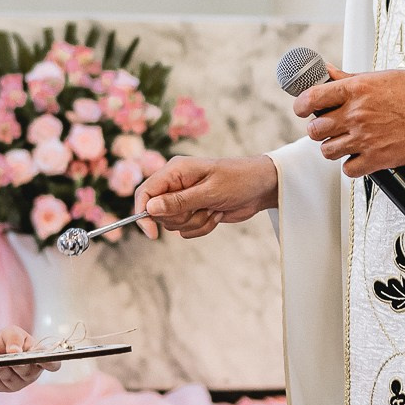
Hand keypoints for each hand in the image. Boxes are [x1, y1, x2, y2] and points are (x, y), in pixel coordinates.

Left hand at [0, 326, 58, 392]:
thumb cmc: (4, 341)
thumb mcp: (10, 332)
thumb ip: (15, 338)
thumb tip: (15, 351)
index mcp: (38, 357)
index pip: (52, 364)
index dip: (51, 364)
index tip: (43, 360)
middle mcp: (32, 372)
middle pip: (28, 373)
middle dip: (17, 365)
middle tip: (7, 358)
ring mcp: (20, 382)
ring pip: (12, 380)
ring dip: (1, 370)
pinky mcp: (6, 388)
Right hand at [135, 155, 278, 237]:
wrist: (261, 188)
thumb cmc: (238, 180)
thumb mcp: (210, 192)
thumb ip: (179, 201)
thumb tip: (150, 208)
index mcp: (175, 171)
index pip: (146, 192)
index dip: (142, 213)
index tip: (152, 233)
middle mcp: (175, 184)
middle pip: (158, 213)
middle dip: (181, 218)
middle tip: (203, 208)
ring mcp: (184, 199)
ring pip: (174, 224)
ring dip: (195, 223)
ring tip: (214, 209)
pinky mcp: (193, 211)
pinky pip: (187, 230)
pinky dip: (203, 227)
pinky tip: (216, 214)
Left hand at [294, 65, 404, 175]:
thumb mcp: (385, 76)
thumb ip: (352, 78)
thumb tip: (328, 73)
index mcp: (358, 90)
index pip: (311, 97)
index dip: (301, 104)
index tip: (302, 107)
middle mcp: (357, 114)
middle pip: (315, 128)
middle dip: (319, 128)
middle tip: (330, 125)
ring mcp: (365, 139)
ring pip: (327, 150)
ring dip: (333, 146)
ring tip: (346, 141)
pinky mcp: (377, 160)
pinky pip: (348, 169)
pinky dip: (352, 165)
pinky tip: (361, 155)